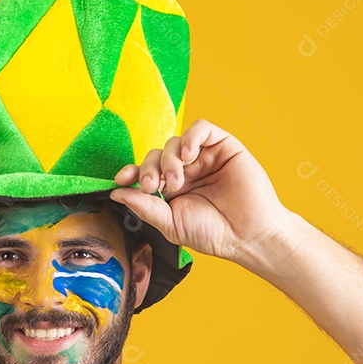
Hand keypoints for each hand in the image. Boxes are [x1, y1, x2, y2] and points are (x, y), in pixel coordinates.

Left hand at [109, 119, 297, 272]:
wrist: (247, 235)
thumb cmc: (213, 233)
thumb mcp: (170, 223)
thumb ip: (144, 207)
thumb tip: (114, 193)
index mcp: (171, 189)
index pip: (145, 171)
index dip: (131, 171)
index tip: (121, 179)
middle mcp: (186, 170)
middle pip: (156, 154)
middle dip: (148, 169)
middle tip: (152, 187)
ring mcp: (204, 157)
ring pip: (174, 142)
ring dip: (168, 160)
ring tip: (176, 181)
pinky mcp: (224, 146)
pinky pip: (201, 128)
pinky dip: (190, 138)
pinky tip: (187, 156)